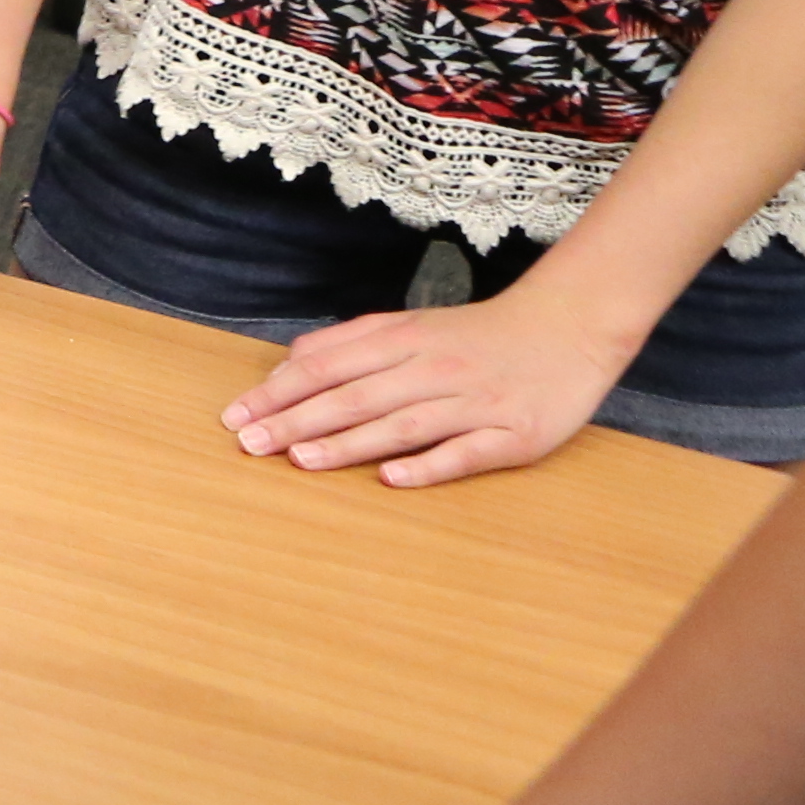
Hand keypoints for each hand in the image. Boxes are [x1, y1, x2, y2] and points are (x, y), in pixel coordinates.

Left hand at [220, 287, 632, 489]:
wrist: (569, 328)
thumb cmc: (477, 334)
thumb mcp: (410, 325)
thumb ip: (349, 342)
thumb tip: (288, 364)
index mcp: (404, 340)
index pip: (328, 366)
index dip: (279, 391)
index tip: (235, 415)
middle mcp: (435, 368)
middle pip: (356, 396)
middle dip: (298, 420)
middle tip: (250, 444)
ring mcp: (476, 402)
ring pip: (402, 424)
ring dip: (348, 444)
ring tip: (301, 460)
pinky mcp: (515, 434)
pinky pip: (466, 453)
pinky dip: (428, 465)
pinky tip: (391, 479)